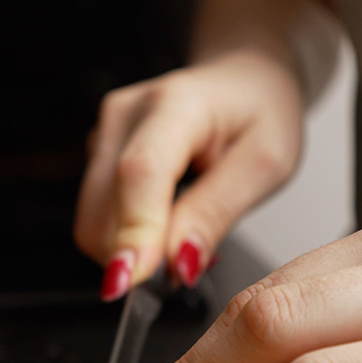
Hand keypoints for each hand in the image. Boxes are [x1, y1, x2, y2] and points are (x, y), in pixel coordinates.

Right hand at [74, 46, 304, 298]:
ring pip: (95, 222)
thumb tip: (176, 265)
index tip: (129, 285)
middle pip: (104, 210)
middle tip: (194, 263)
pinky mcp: (97, 152)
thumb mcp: (266, 164)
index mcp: (177, 104)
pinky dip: (131, 236)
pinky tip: (168, 222)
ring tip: (187, 235)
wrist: (245, 78)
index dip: (133, 233)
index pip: (139, 174)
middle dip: (141, 256)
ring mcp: (105, 131)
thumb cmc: (261, 112)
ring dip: (136, 250)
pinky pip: (99, 216)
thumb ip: (216, 213)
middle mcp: (127, 114)